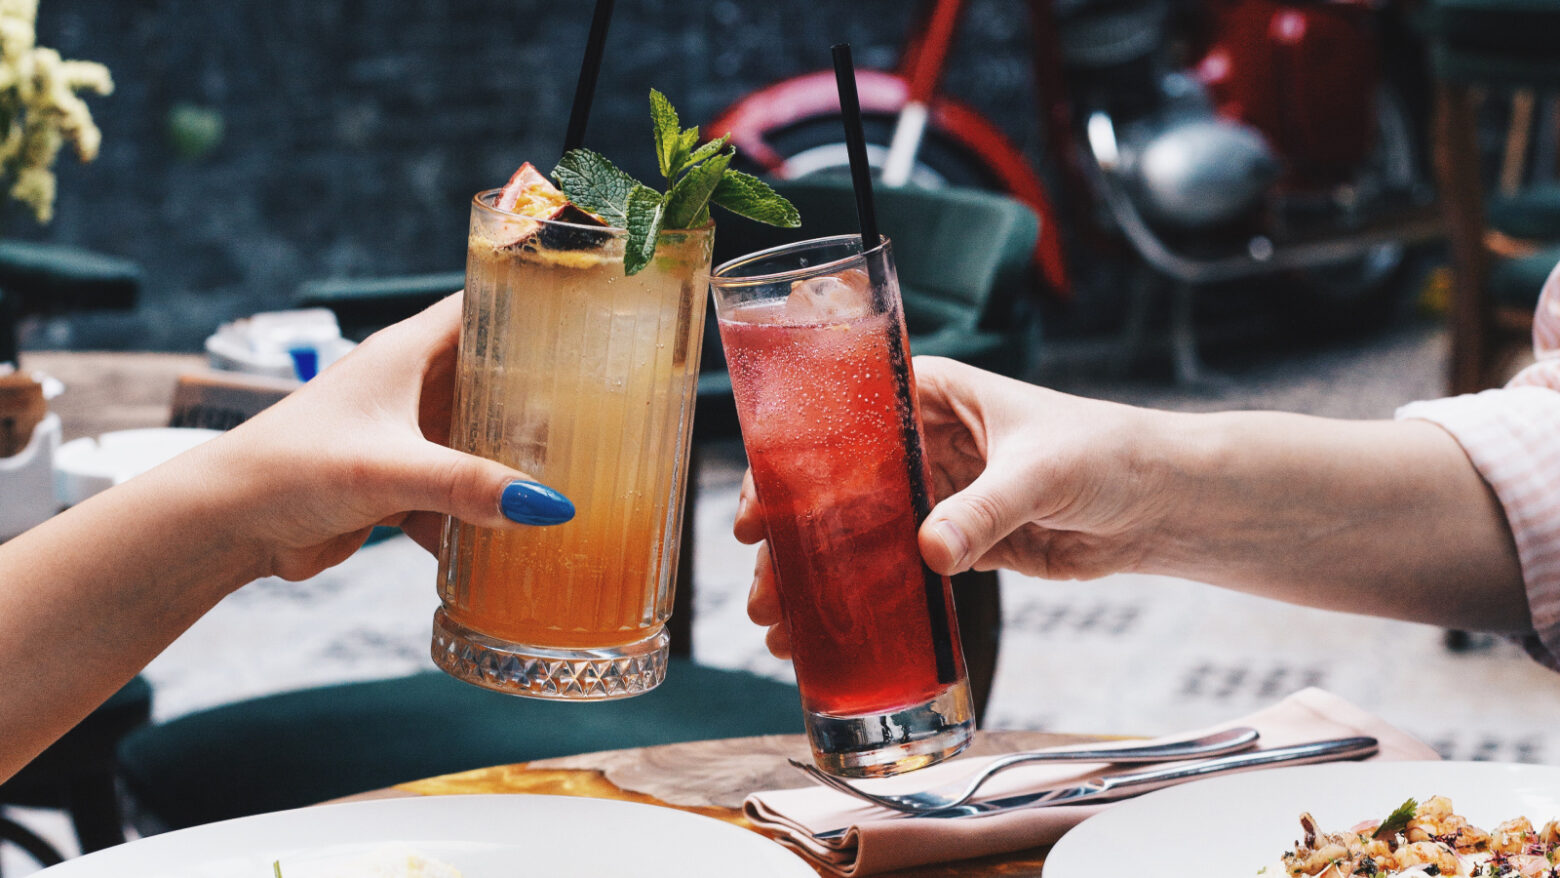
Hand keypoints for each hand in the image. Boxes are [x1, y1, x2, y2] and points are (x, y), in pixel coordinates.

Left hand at [201, 293, 571, 581]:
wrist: (227, 524)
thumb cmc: (290, 468)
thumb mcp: (390, 469)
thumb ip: (469, 486)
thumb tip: (549, 506)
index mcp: (407, 354)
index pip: (483, 306)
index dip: (532, 305)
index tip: (589, 319)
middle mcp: (409, 387)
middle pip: (493, 377)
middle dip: (540, 396)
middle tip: (604, 413)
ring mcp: (404, 437)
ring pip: (477, 440)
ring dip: (512, 461)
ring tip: (574, 476)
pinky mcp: (396, 484)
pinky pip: (456, 493)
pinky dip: (479, 515)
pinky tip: (513, 539)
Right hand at [740, 355, 1168, 656]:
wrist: (1162, 503)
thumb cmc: (1107, 453)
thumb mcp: (1040, 470)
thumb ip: (984, 509)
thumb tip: (930, 551)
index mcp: (930, 395)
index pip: (842, 420)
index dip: (791, 463)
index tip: (761, 509)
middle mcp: (921, 441)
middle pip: (837, 486)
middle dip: (794, 535)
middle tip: (764, 582)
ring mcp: (935, 494)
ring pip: (857, 534)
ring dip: (819, 575)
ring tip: (781, 622)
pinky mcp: (955, 542)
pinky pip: (895, 570)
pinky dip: (862, 598)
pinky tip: (828, 631)